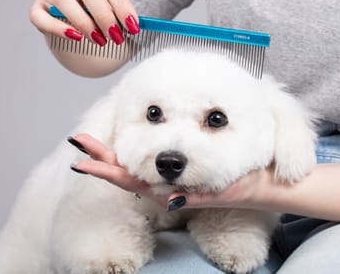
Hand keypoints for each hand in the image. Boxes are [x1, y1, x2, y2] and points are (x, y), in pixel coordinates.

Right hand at [29, 0, 139, 45]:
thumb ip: (119, 12)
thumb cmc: (94, 7)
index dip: (121, 5)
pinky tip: (76, 37)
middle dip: (104, 14)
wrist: (71, 11)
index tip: (133, 26)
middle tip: (116, 36)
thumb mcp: (109, 4)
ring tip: (99, 40)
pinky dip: (59, 28)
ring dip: (84, 22)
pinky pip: (42, 18)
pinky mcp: (36, 8)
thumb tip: (135, 27)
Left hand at [69, 133, 272, 211]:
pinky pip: (149, 163)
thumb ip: (194, 195)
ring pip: (135, 166)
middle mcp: (166, 185)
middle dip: (100, 157)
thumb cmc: (244, 183)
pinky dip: (132, 153)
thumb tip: (169, 199)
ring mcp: (170, 178)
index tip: (82, 162)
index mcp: (171, 191)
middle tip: (78, 140)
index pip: (131, 179)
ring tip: (90, 142)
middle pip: (126, 171)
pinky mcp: (178, 171)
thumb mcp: (222, 190)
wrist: (261, 183)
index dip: (106, 170)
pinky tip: (124, 144)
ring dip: (112, 154)